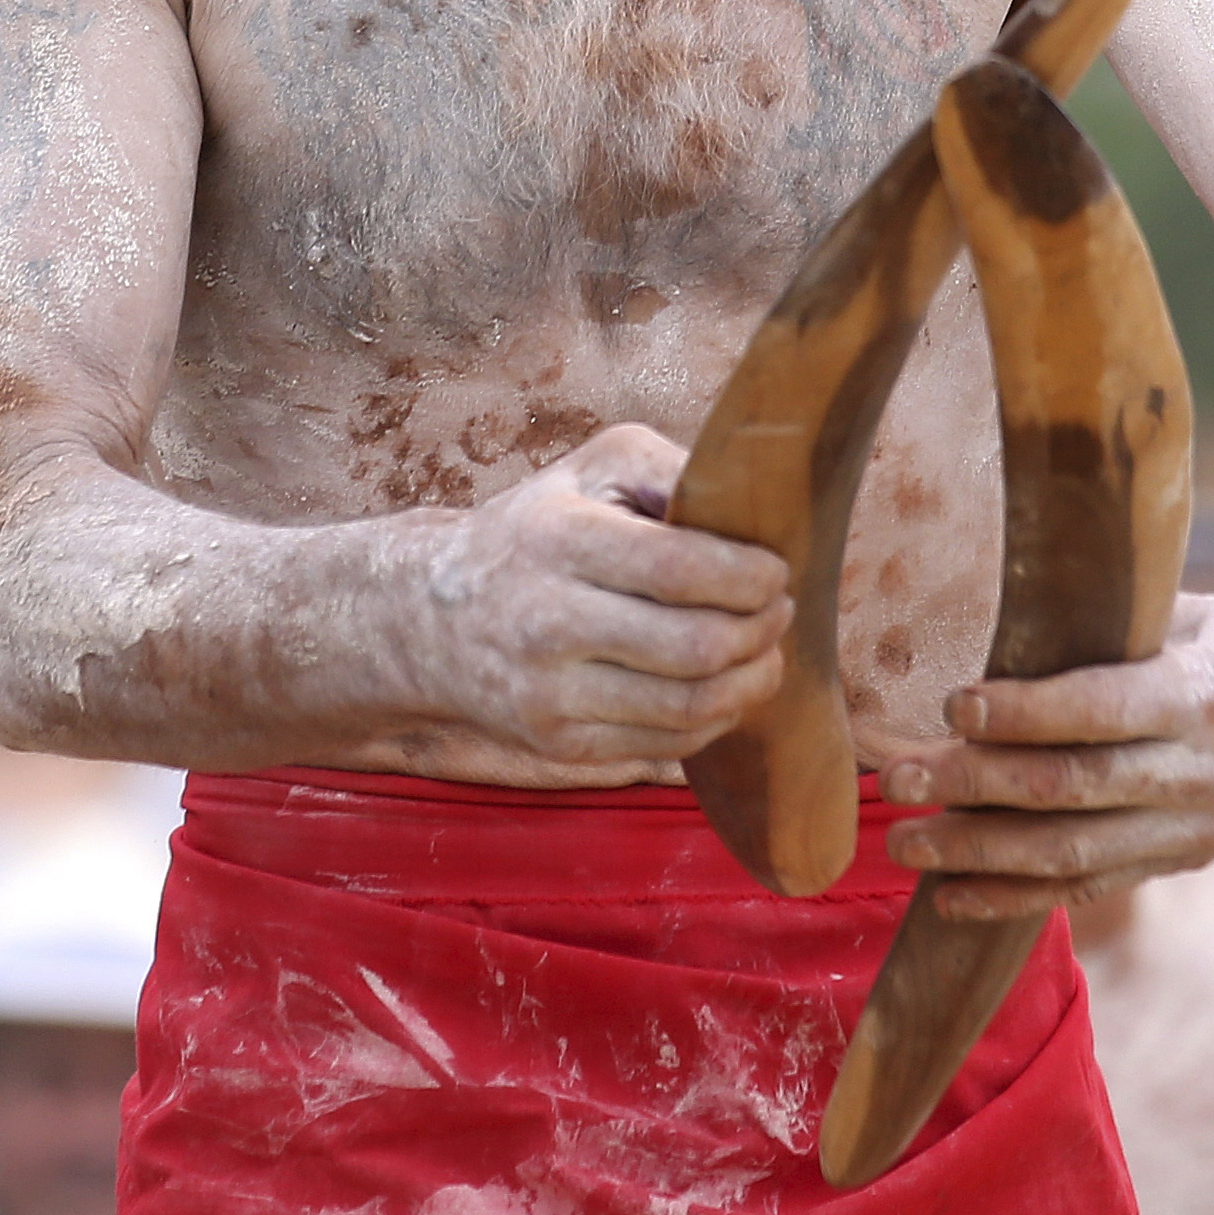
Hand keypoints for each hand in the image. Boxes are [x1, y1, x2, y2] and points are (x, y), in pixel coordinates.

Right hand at [361, 425, 792, 780]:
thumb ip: (669, 470)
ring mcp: (549, 695)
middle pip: (695, 647)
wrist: (434, 617)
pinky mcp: (559, 744)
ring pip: (689, 707)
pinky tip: (725, 686)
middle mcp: (546, 622)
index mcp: (556, 540)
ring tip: (765, 651)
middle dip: (762, 630)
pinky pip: (667, 745)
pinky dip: (717, 719)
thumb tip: (749, 507)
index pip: (677, 568)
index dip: (748, 576)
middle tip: (779, 610)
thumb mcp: (591, 469)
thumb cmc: (537, 529)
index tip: (775, 570)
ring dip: (752, 682)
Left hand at [876, 589, 1213, 914]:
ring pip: (1071, 852)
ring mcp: (1194, 826)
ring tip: (904, 843)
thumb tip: (1010, 615)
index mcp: (1205, 694)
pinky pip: (1091, 886)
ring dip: (978, 854)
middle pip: (1069, 789)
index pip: (1099, 711)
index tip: (952, 705)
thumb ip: (1117, 627)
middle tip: (895, 780)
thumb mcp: (1205, 614)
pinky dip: (1017, 896)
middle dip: (971, 788)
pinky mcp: (1185, 858)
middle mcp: (1199, 772)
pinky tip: (953, 895)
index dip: (1021, 714)